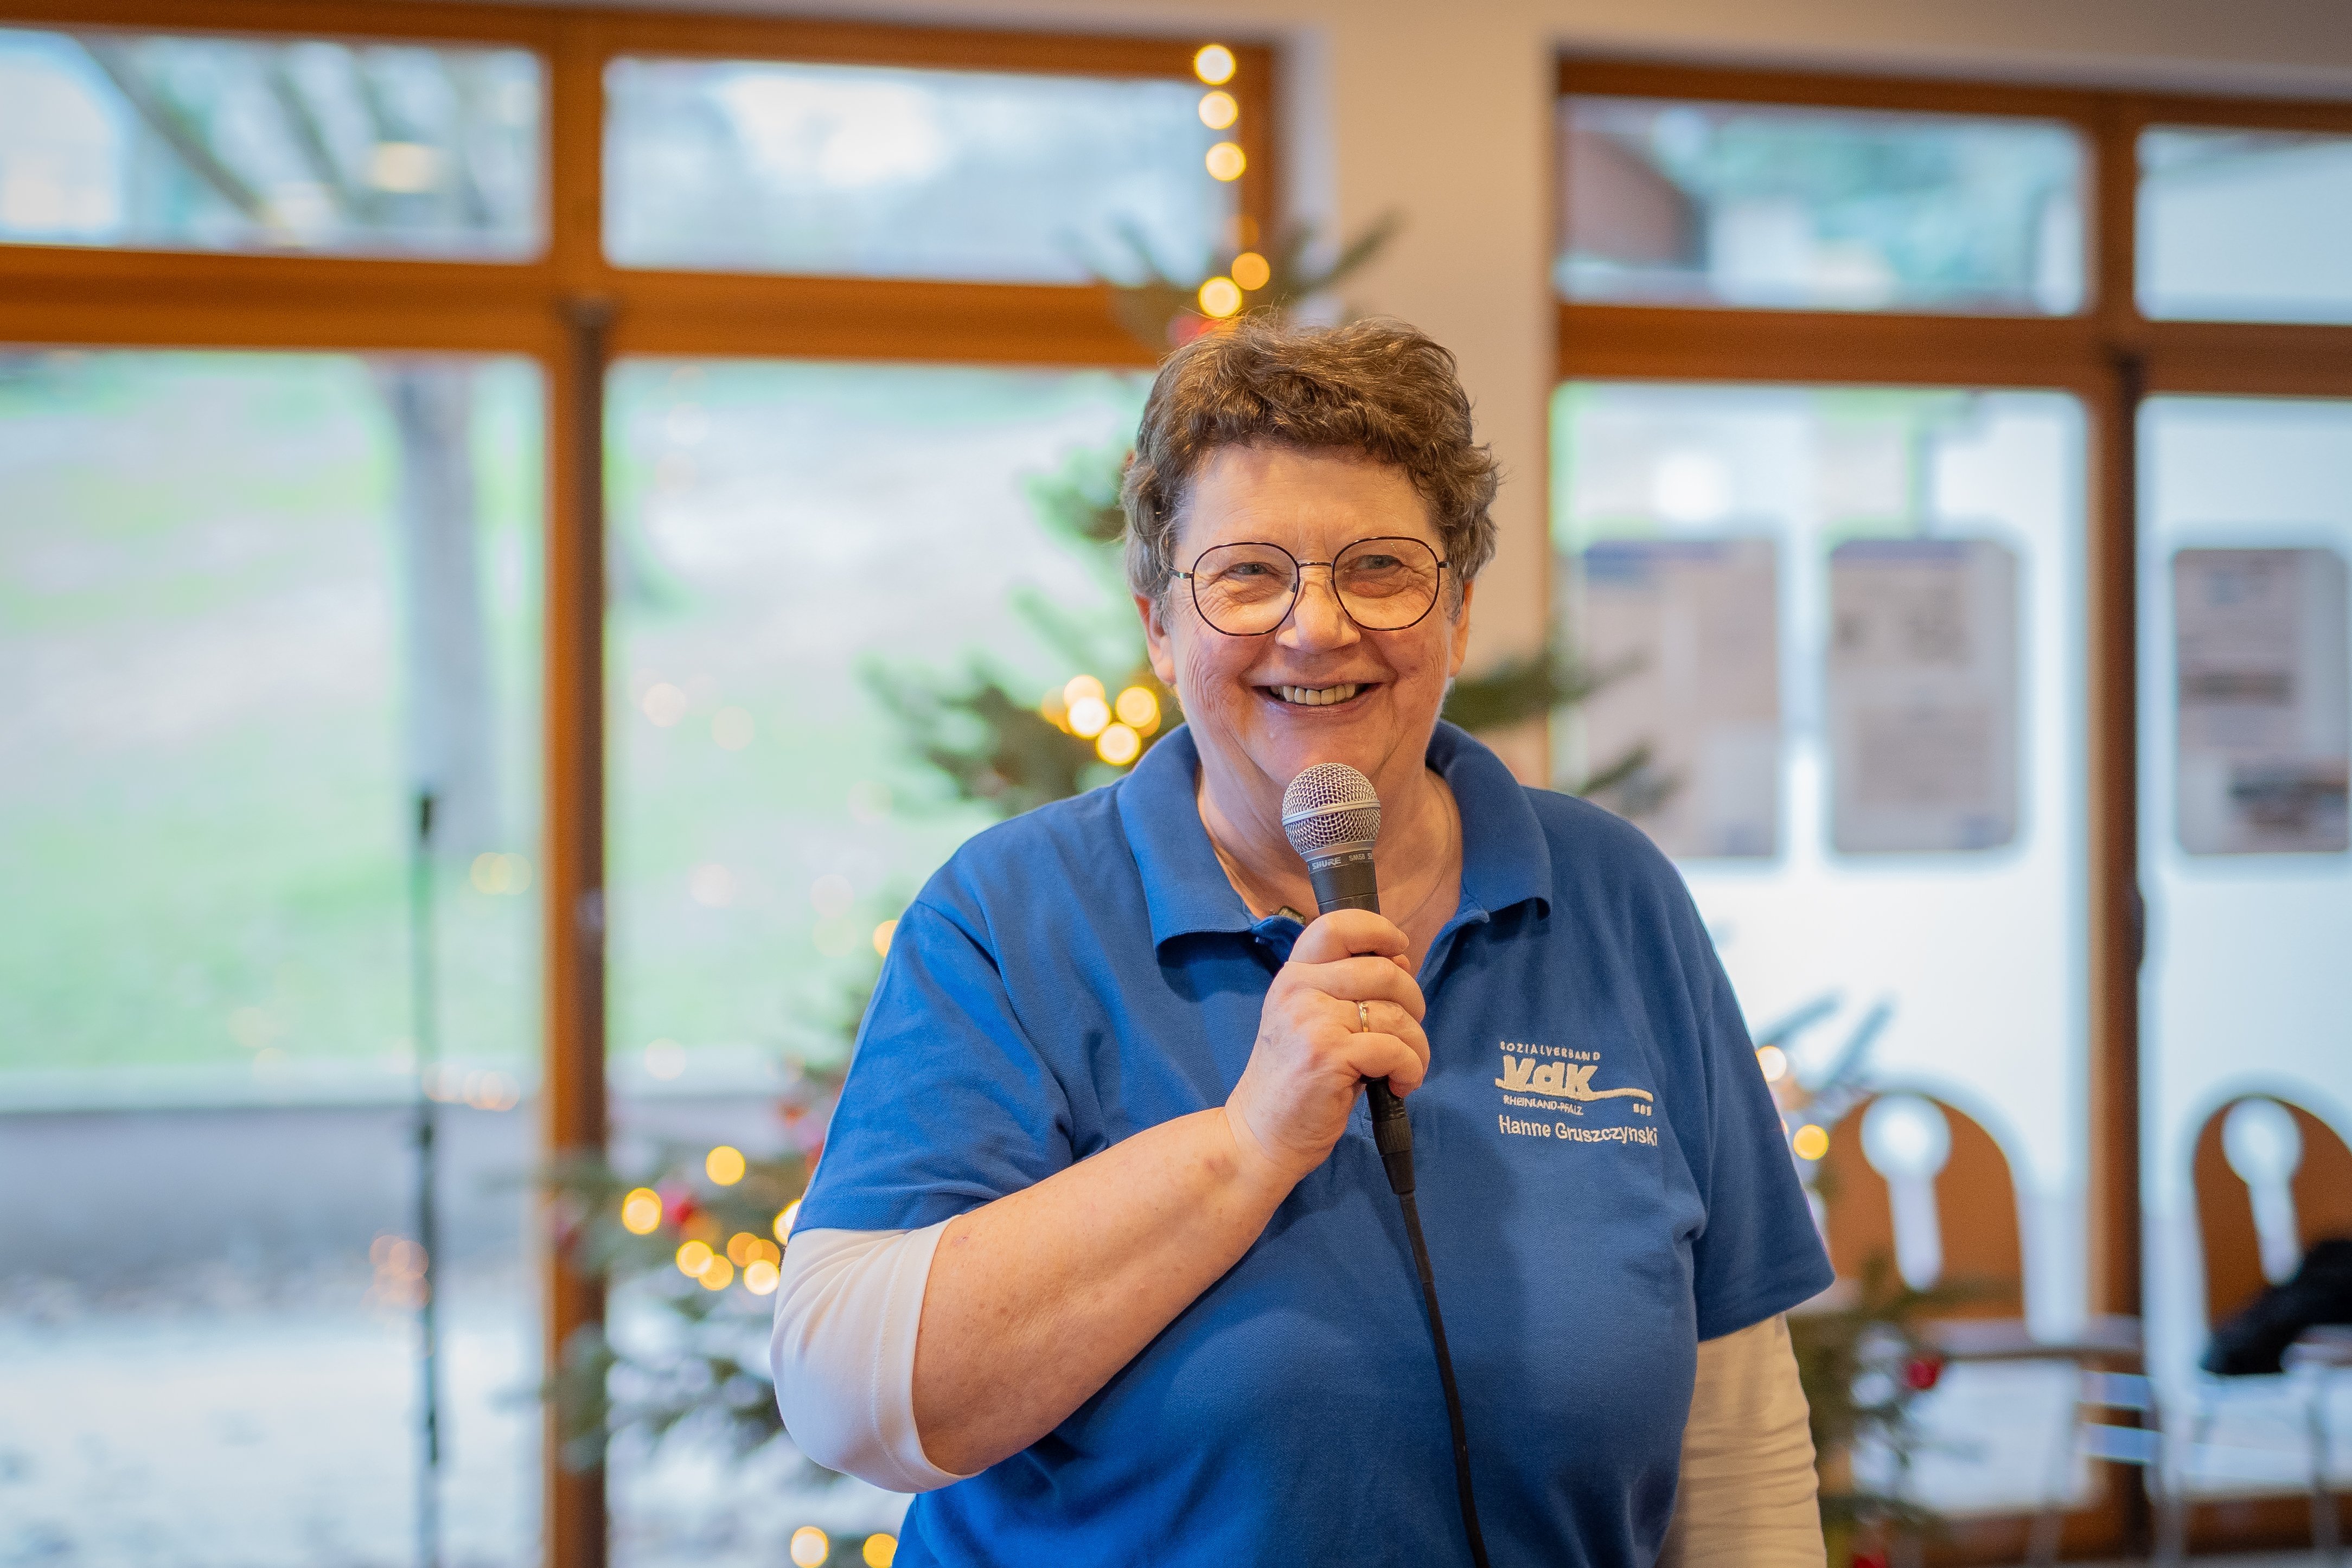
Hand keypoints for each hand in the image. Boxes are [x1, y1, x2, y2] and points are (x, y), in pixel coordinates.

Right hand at [1224, 909, 1429, 1186]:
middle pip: (1384, 970)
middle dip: (1413, 1003)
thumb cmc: (1294, 1082)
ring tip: (1404, 1069)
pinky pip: (1395, 1050)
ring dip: (1416, 1046)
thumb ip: (1350, 990)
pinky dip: (1411, 1069)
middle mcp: (1298, 989)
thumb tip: (1401, 960)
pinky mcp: (1328, 1055)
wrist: (1259, 1135)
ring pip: (1396, 1014)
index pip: (1337, 925)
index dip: (1379, 930)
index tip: (1400, 951)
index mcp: (1294, 976)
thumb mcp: (1312, 1023)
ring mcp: (1312, 1021)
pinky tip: (1398, 1085)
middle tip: (1407, 1034)